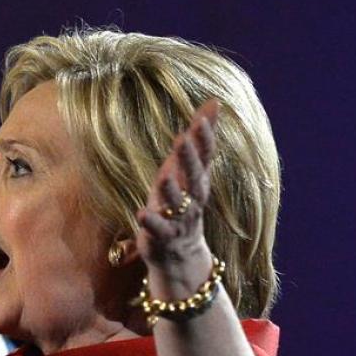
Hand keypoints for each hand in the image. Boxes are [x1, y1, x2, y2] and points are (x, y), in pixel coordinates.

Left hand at [135, 100, 218, 296]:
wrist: (181, 254)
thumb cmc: (182, 202)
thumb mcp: (189, 169)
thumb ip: (200, 138)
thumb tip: (214, 101)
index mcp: (197, 180)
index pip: (205, 157)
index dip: (204, 139)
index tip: (203, 118)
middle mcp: (192, 199)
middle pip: (194, 178)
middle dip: (189, 160)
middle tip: (182, 139)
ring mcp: (178, 219)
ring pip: (177, 204)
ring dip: (171, 191)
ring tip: (163, 176)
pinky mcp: (162, 237)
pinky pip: (158, 230)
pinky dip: (151, 223)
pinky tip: (141, 214)